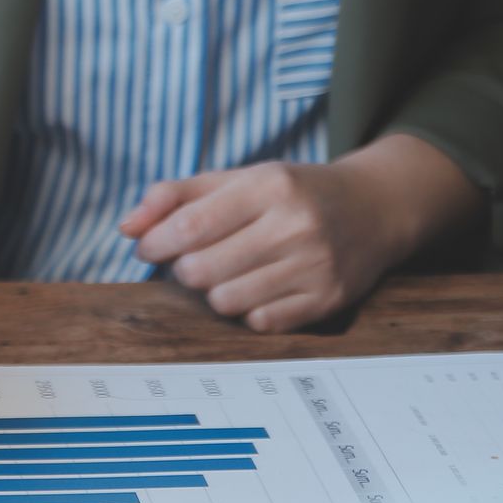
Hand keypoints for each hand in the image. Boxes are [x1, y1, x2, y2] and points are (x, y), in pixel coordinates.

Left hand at [120, 135, 479, 333]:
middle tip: (197, 258)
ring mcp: (314, 265)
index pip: (189, 227)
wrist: (376, 208)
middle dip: (185, 269)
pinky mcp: (326, 299)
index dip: (156, 244)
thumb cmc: (293, 194)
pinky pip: (258, 323)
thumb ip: (176, 196)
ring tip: (231, 271)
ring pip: (225, 302)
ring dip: (215, 291)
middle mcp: (296, 225)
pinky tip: (260, 287)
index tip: (150, 247)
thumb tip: (127, 227)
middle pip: (200, 270)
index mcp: (270, 185)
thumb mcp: (239, 179)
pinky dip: (248, 310)